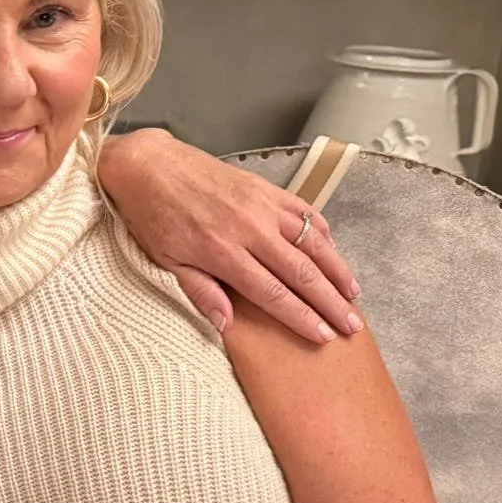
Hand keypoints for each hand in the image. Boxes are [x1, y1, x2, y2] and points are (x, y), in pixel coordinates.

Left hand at [98, 129, 361, 343]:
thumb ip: (201, 292)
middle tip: (352, 324)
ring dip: (337, 269)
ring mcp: (262, 205)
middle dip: (331, 302)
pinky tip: (332, 250)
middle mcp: (249, 229)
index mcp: (223, 253)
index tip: (323, 336)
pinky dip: (322, 232)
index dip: (302, 318)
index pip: (273, 294)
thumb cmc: (153, 217)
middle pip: (302, 273)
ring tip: (353, 294)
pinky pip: (303, 212)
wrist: (148, 166)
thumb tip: (227, 325)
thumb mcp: (167, 261)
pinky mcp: (266, 188)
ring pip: (312, 242)